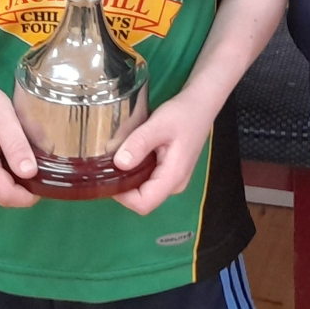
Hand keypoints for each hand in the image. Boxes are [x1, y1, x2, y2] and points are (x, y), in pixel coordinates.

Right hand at [0, 78, 40, 208]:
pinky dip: (4, 174)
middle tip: (35, 161)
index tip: (46, 182)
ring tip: (18, 153)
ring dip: (13, 179)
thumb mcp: (6, 121)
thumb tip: (30, 173)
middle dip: (23, 185)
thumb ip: (17, 147)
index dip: (28, 196)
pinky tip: (6, 154)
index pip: (5, 195)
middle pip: (2, 195)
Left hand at [111, 93, 217, 215]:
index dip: (122, 196)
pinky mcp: (170, 172)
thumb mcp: (158, 124)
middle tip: (111, 161)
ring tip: (122, 153)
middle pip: (142, 199)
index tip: (109, 174)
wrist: (200, 105)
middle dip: (123, 184)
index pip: (144, 204)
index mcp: (173, 177)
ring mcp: (173, 180)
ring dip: (129, 176)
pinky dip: (136, 170)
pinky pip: (148, 179)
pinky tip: (133, 152)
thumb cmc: (182, 114)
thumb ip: (139, 144)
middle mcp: (174, 184)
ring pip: (144, 189)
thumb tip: (119, 164)